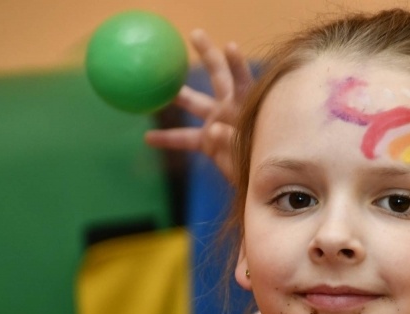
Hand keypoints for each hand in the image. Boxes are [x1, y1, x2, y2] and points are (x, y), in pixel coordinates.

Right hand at [144, 29, 252, 181]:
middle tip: (195, 34)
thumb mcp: (250, 150)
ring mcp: (218, 122)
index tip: (230, 47)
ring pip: (195, 102)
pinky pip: (184, 138)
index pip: (241, 80)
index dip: (236, 64)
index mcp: (246, 105)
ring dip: (178, 92)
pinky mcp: (208, 142)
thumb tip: (212, 129)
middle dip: (207, 54)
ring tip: (158, 79)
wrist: (259, 183)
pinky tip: (148, 138)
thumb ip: (232, 138)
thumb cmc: (261, 162)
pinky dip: (167, 138)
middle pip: (218, 75)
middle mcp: (231, 108)